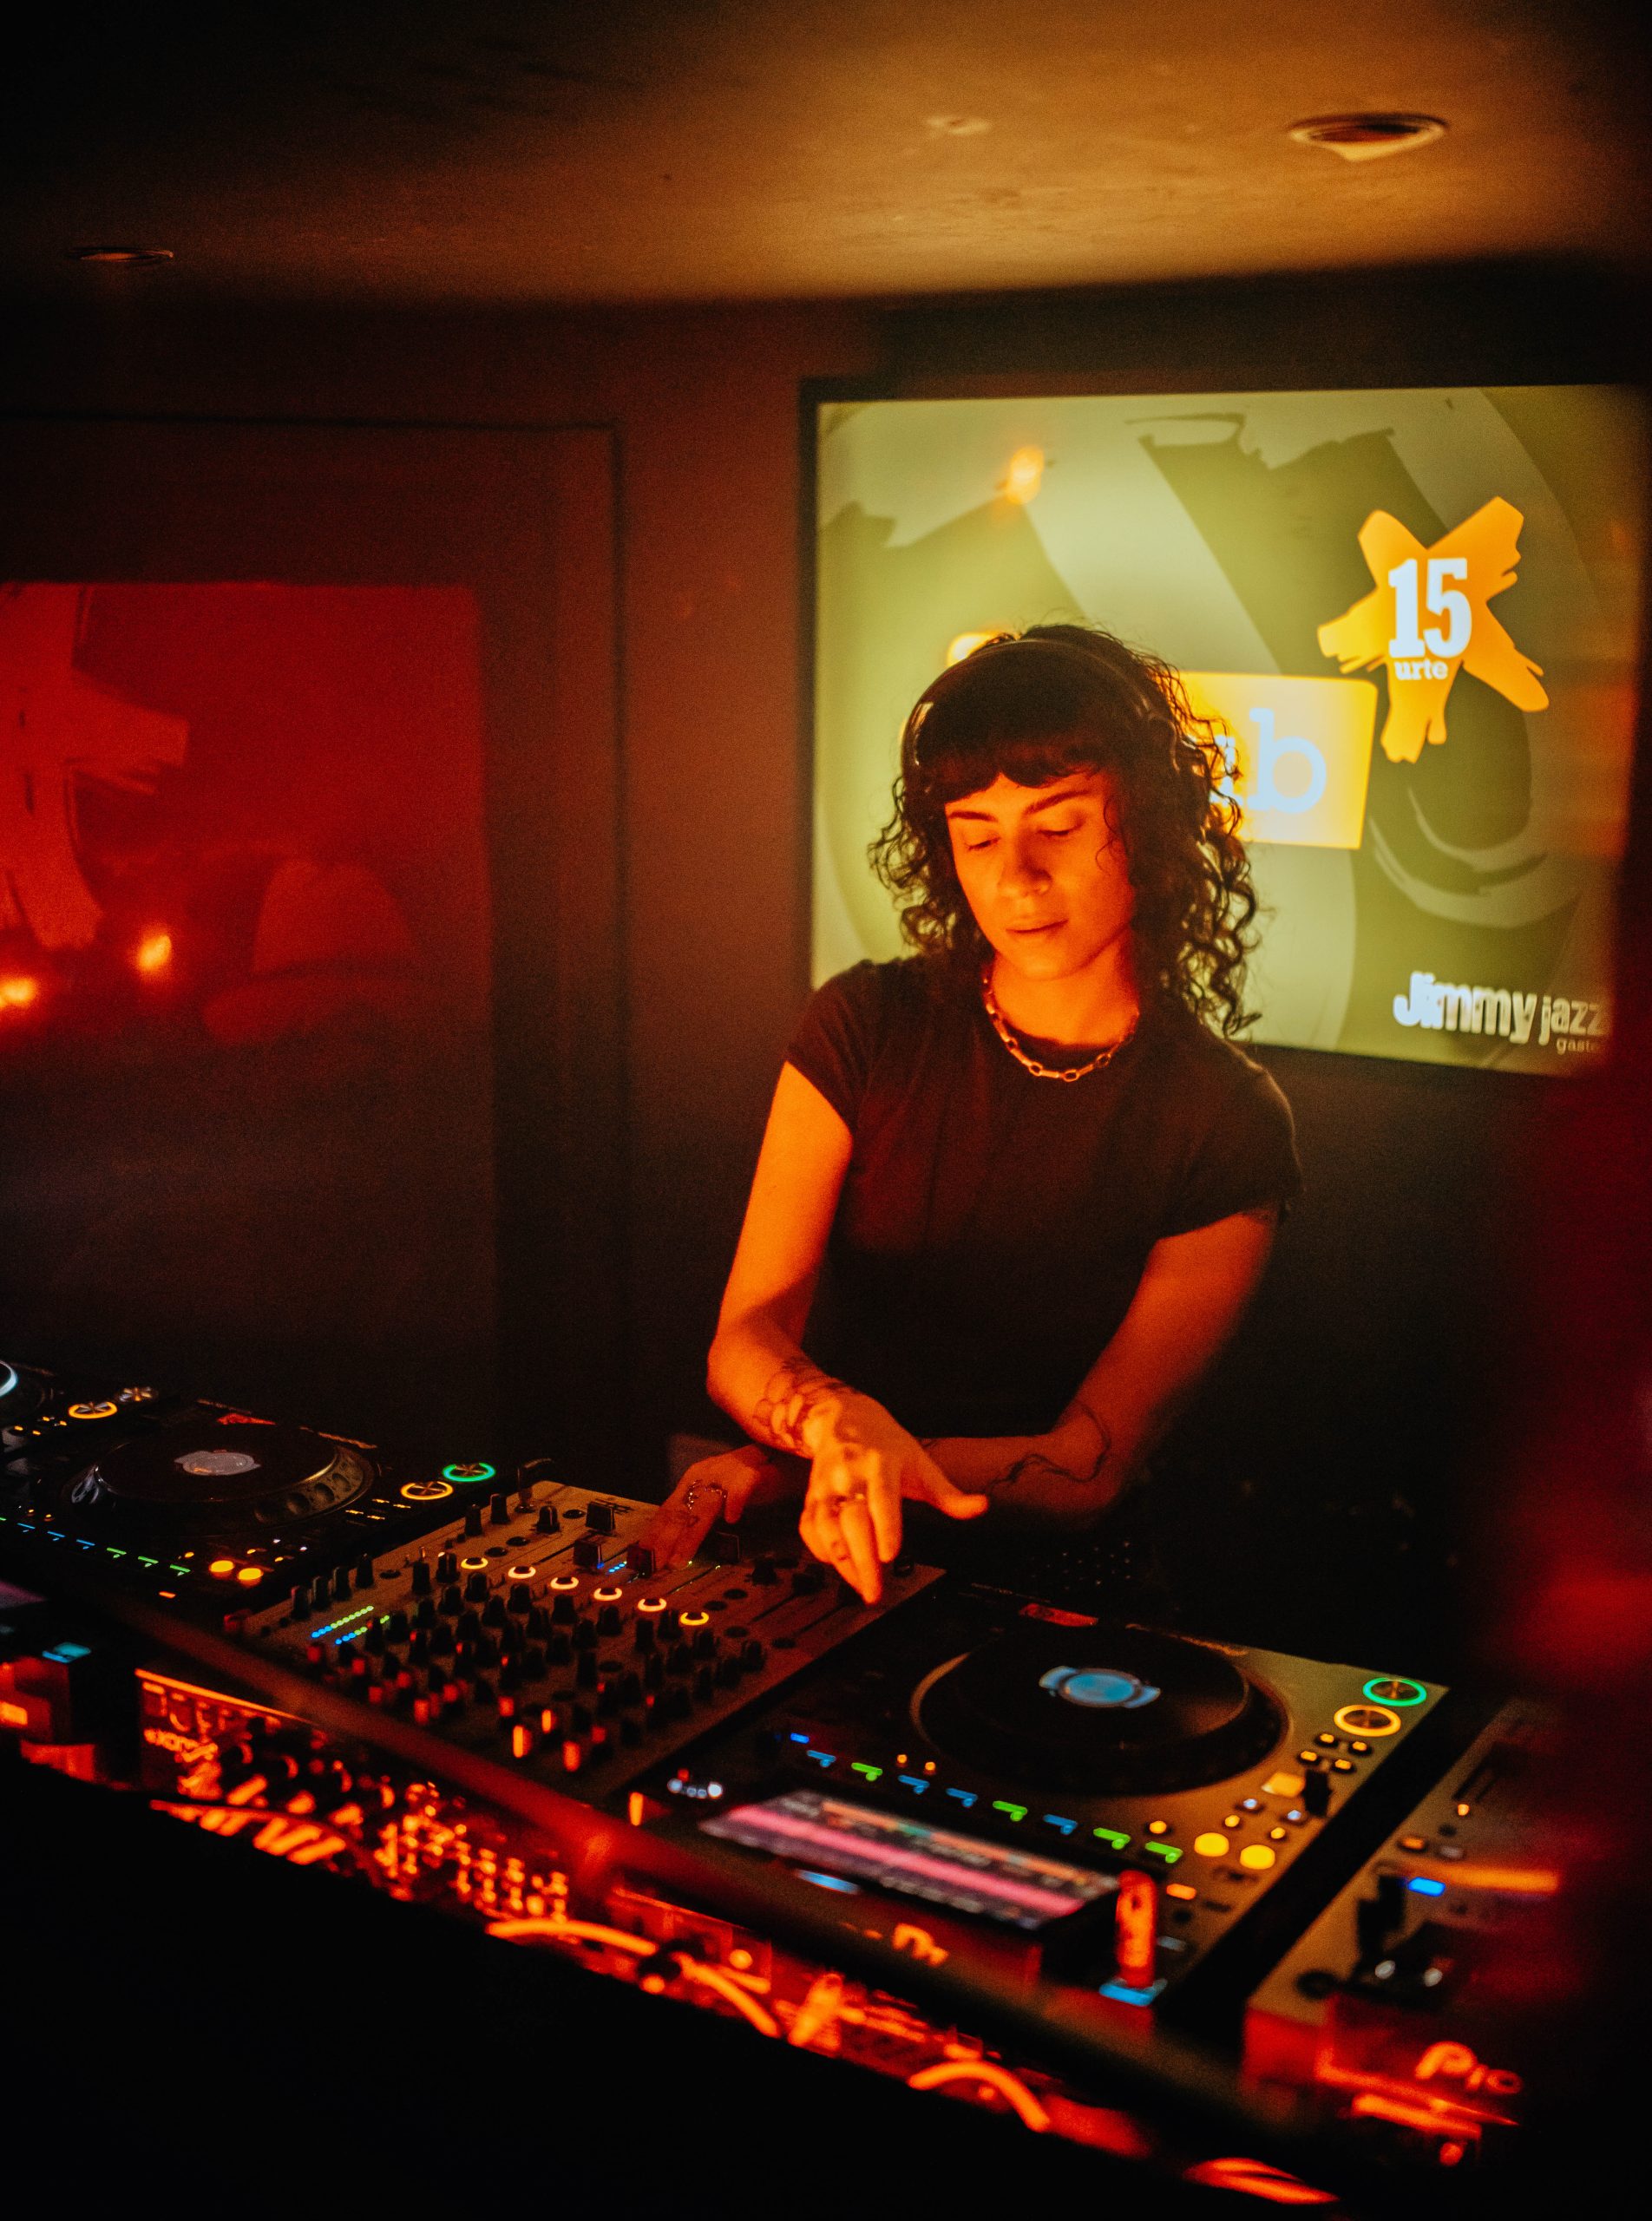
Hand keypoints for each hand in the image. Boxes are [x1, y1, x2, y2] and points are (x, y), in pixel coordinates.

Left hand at [638, 1446, 794, 1570]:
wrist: (783, 1454)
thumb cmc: (749, 1479)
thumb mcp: (716, 1496)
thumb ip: (697, 1513)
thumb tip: (672, 1541)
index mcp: (695, 1479)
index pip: (668, 1509)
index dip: (654, 1533)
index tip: (642, 1556)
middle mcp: (706, 1474)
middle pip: (681, 1510)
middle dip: (665, 1540)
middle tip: (655, 1564)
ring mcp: (728, 1473)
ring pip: (706, 1506)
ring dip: (691, 1534)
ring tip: (681, 1558)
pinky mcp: (754, 1473)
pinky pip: (743, 1488)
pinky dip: (736, 1502)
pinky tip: (732, 1519)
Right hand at [798, 1392, 987, 1603]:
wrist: (843, 1419)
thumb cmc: (888, 1446)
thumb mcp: (921, 1464)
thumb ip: (949, 1494)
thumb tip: (982, 1507)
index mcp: (880, 1463)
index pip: (882, 1497)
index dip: (885, 1527)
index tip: (890, 1555)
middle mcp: (849, 1474)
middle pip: (852, 1520)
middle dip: (862, 1559)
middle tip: (875, 1590)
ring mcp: (825, 1486)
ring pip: (825, 1527)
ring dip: (841, 1561)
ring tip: (860, 1585)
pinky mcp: (811, 1497)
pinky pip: (808, 1528)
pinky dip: (819, 1551)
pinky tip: (838, 1566)